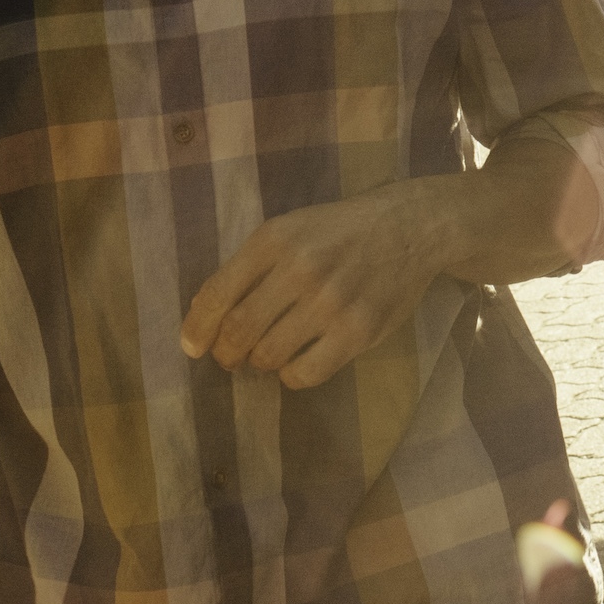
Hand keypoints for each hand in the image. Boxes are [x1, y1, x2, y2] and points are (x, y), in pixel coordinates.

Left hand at [181, 185, 444, 389]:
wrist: (412, 228)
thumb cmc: (341, 231)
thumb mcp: (291, 229)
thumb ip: (250, 267)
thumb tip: (202, 318)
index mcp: (275, 239)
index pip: (217, 293)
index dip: (196, 328)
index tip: (191, 347)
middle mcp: (300, 269)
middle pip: (238, 331)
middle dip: (226, 352)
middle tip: (231, 356)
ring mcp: (331, 302)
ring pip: (268, 356)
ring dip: (260, 362)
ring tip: (269, 353)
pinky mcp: (358, 331)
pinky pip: (305, 373)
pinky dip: (292, 375)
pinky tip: (298, 360)